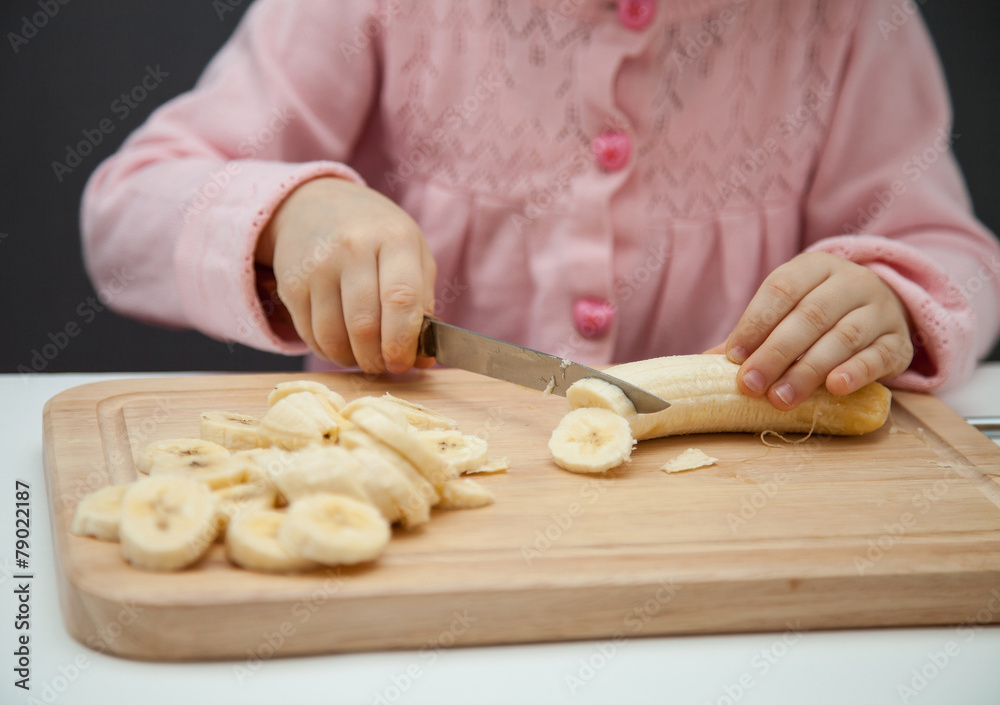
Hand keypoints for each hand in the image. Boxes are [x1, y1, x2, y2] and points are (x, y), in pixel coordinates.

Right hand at [255, 177, 436, 373]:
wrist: (316, 204)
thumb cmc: (376, 234)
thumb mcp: (412, 251)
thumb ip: (423, 301)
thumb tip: (423, 357)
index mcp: (394, 238)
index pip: (401, 298)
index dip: (403, 340)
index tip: (404, 362)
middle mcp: (352, 248)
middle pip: (364, 324)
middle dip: (377, 358)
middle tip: (385, 366)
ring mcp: (318, 266)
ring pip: (334, 336)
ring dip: (352, 360)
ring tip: (365, 358)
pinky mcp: (292, 284)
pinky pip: (310, 335)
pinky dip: (329, 352)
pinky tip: (342, 347)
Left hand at [721, 252, 912, 408]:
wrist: (885, 308)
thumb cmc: (822, 314)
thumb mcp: (789, 311)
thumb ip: (754, 334)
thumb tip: (704, 364)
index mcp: (815, 267)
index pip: (781, 289)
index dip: (755, 322)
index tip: (733, 356)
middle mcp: (850, 282)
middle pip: (810, 316)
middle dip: (776, 353)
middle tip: (751, 385)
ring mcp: (879, 310)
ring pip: (843, 337)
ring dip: (808, 370)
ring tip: (781, 398)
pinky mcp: (898, 341)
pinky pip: (878, 356)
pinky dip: (856, 372)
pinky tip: (835, 387)